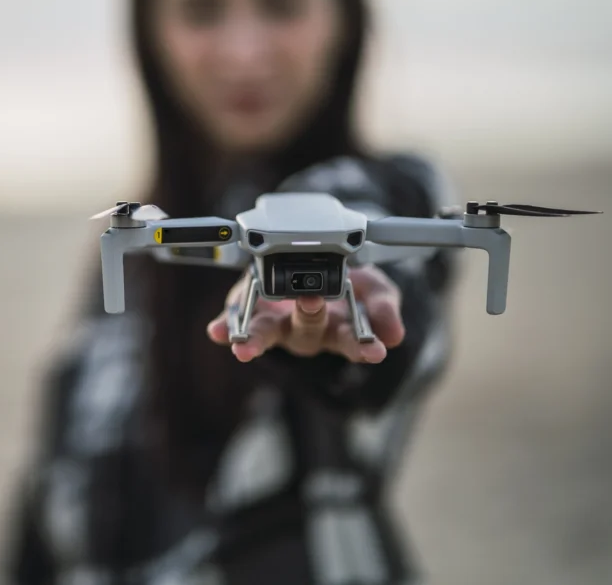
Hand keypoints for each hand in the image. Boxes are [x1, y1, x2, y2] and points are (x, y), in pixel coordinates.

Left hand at [206, 264, 405, 363]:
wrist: (322, 261)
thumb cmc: (351, 284)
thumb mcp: (376, 290)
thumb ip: (384, 309)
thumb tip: (394, 335)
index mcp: (338, 328)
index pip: (351, 342)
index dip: (361, 346)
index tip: (373, 350)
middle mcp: (306, 329)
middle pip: (306, 333)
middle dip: (309, 319)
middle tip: (312, 303)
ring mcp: (276, 321)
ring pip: (267, 333)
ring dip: (256, 339)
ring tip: (245, 346)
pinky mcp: (250, 309)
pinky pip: (235, 321)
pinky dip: (225, 326)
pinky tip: (216, 331)